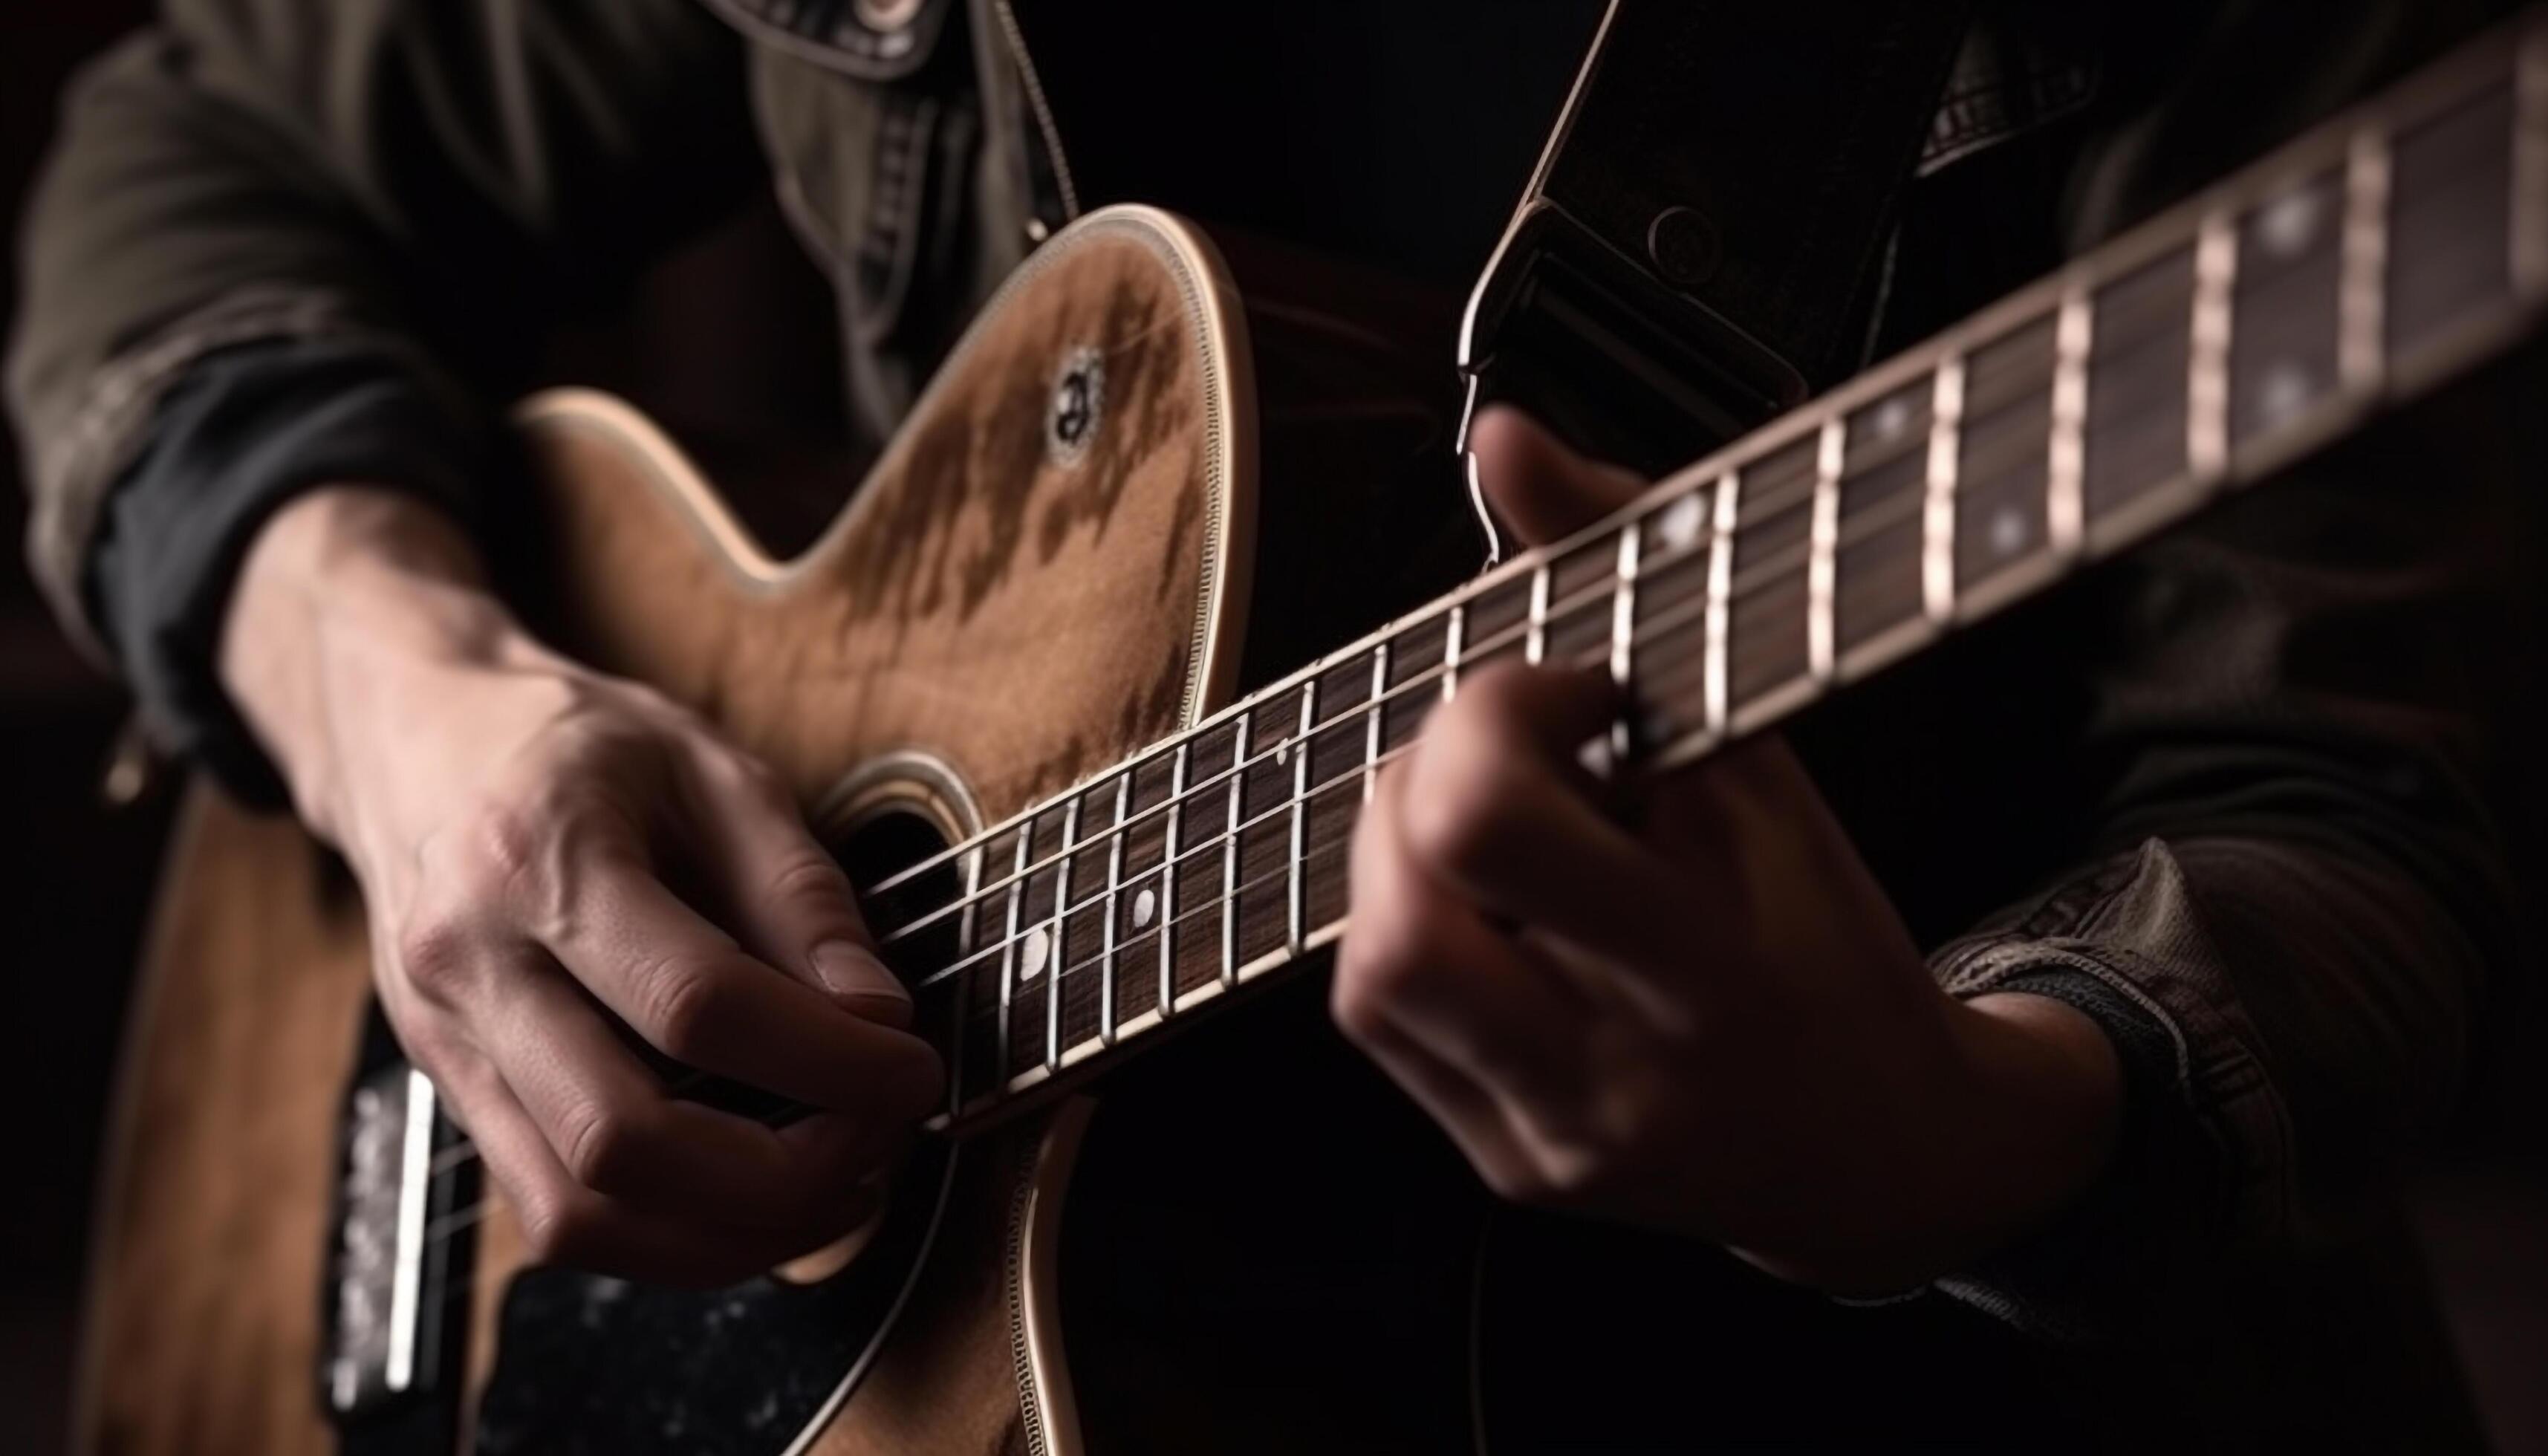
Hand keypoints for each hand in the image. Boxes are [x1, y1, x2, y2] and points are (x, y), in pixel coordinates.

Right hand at [223, 488, 942, 1285]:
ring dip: (727, 1234)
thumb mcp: (713, 769)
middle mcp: (472, 969)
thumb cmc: (579, 747)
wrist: (417, 742)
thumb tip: (877, 1018)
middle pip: (622, 1141)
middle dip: (781, 1177)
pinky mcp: (452, 1097)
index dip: (829, 1061)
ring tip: (831, 1186)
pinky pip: (555, 1215)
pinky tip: (751, 1192)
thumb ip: (800, 893)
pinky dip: (668, 1238)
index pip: (694, 1007)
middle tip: (878, 1142)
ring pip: (576, 1214)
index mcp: (540, 861)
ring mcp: (447, 1046)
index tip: (913, 1070)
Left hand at [1332, 410, 2122, 1292]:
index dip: (1496, 714)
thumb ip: (1628, 577)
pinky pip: (1383, 1023)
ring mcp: (1550, 1140)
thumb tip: (1501, 439)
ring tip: (1495, 832)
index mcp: (1707, 969)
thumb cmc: (1826, 938)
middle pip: (1402, 914)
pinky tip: (1489, 907)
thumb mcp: (1763, 754)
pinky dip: (1408, 928)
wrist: (1884, 1151)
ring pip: (1369, 973)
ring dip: (1397, 861)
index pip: (1491, 824)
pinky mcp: (1506, 1172)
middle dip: (1424, 785)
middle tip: (1510, 757)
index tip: (1572, 694)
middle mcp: (1617, 1075)